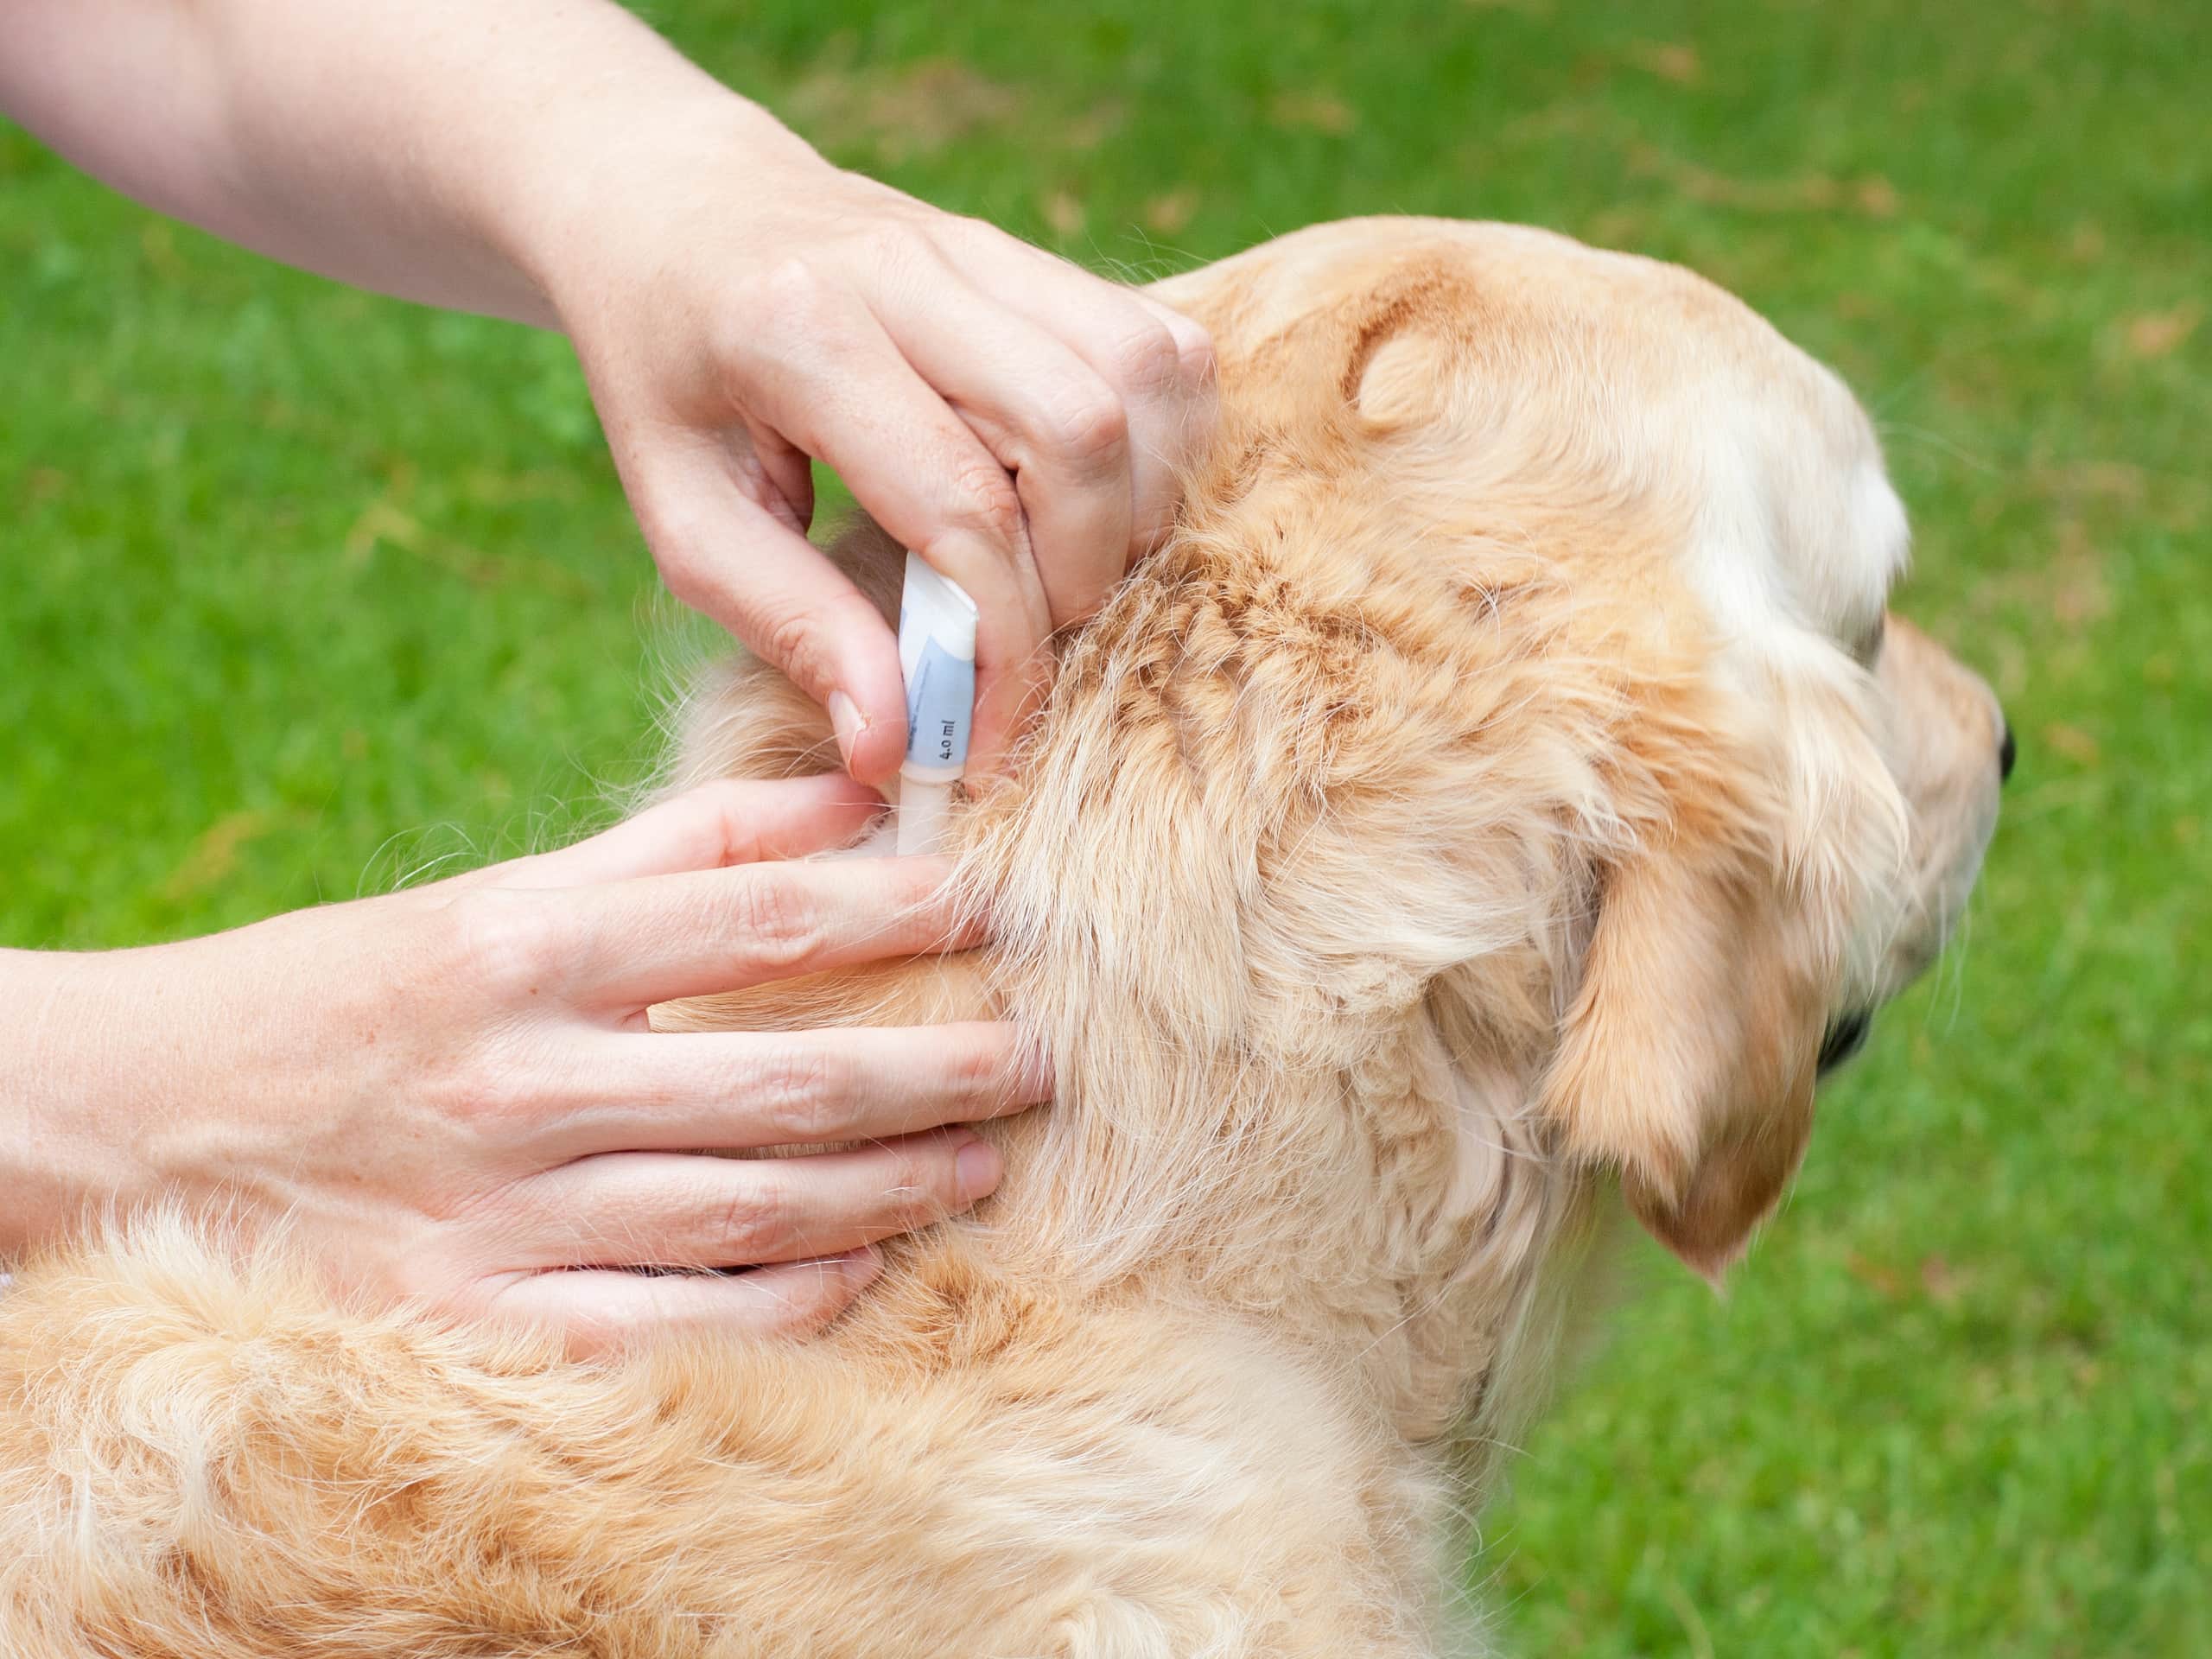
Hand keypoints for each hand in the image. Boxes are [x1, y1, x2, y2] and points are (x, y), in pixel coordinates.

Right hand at [0, 777, 1045, 1350]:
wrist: (143, 1127)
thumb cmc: (345, 996)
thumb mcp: (492, 896)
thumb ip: (670, 847)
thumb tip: (839, 794)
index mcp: (525, 949)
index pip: (759, 920)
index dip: (897, 910)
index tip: (992, 907)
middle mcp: (525, 1082)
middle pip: (785, 1079)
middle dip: (937, 1067)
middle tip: (1040, 1054)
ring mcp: (505, 1214)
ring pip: (752, 1208)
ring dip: (893, 1185)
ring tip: (987, 1157)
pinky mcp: (482, 1320)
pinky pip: (678, 1323)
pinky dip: (789, 1300)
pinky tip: (869, 1267)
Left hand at [538, 114, 1216, 781]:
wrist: (673, 204)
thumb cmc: (667, 377)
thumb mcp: (683, 516)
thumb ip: (790, 625)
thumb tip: (893, 746)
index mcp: (796, 332)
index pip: (960, 504)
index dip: (999, 646)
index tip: (984, 737)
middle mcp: (906, 269)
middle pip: (1080, 430)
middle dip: (1080, 577)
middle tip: (1024, 645)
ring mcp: (984, 246)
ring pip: (1145, 376)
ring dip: (1135, 509)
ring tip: (1063, 576)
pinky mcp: (1035, 253)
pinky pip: (1161, 346)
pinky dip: (1160, 445)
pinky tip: (1095, 503)